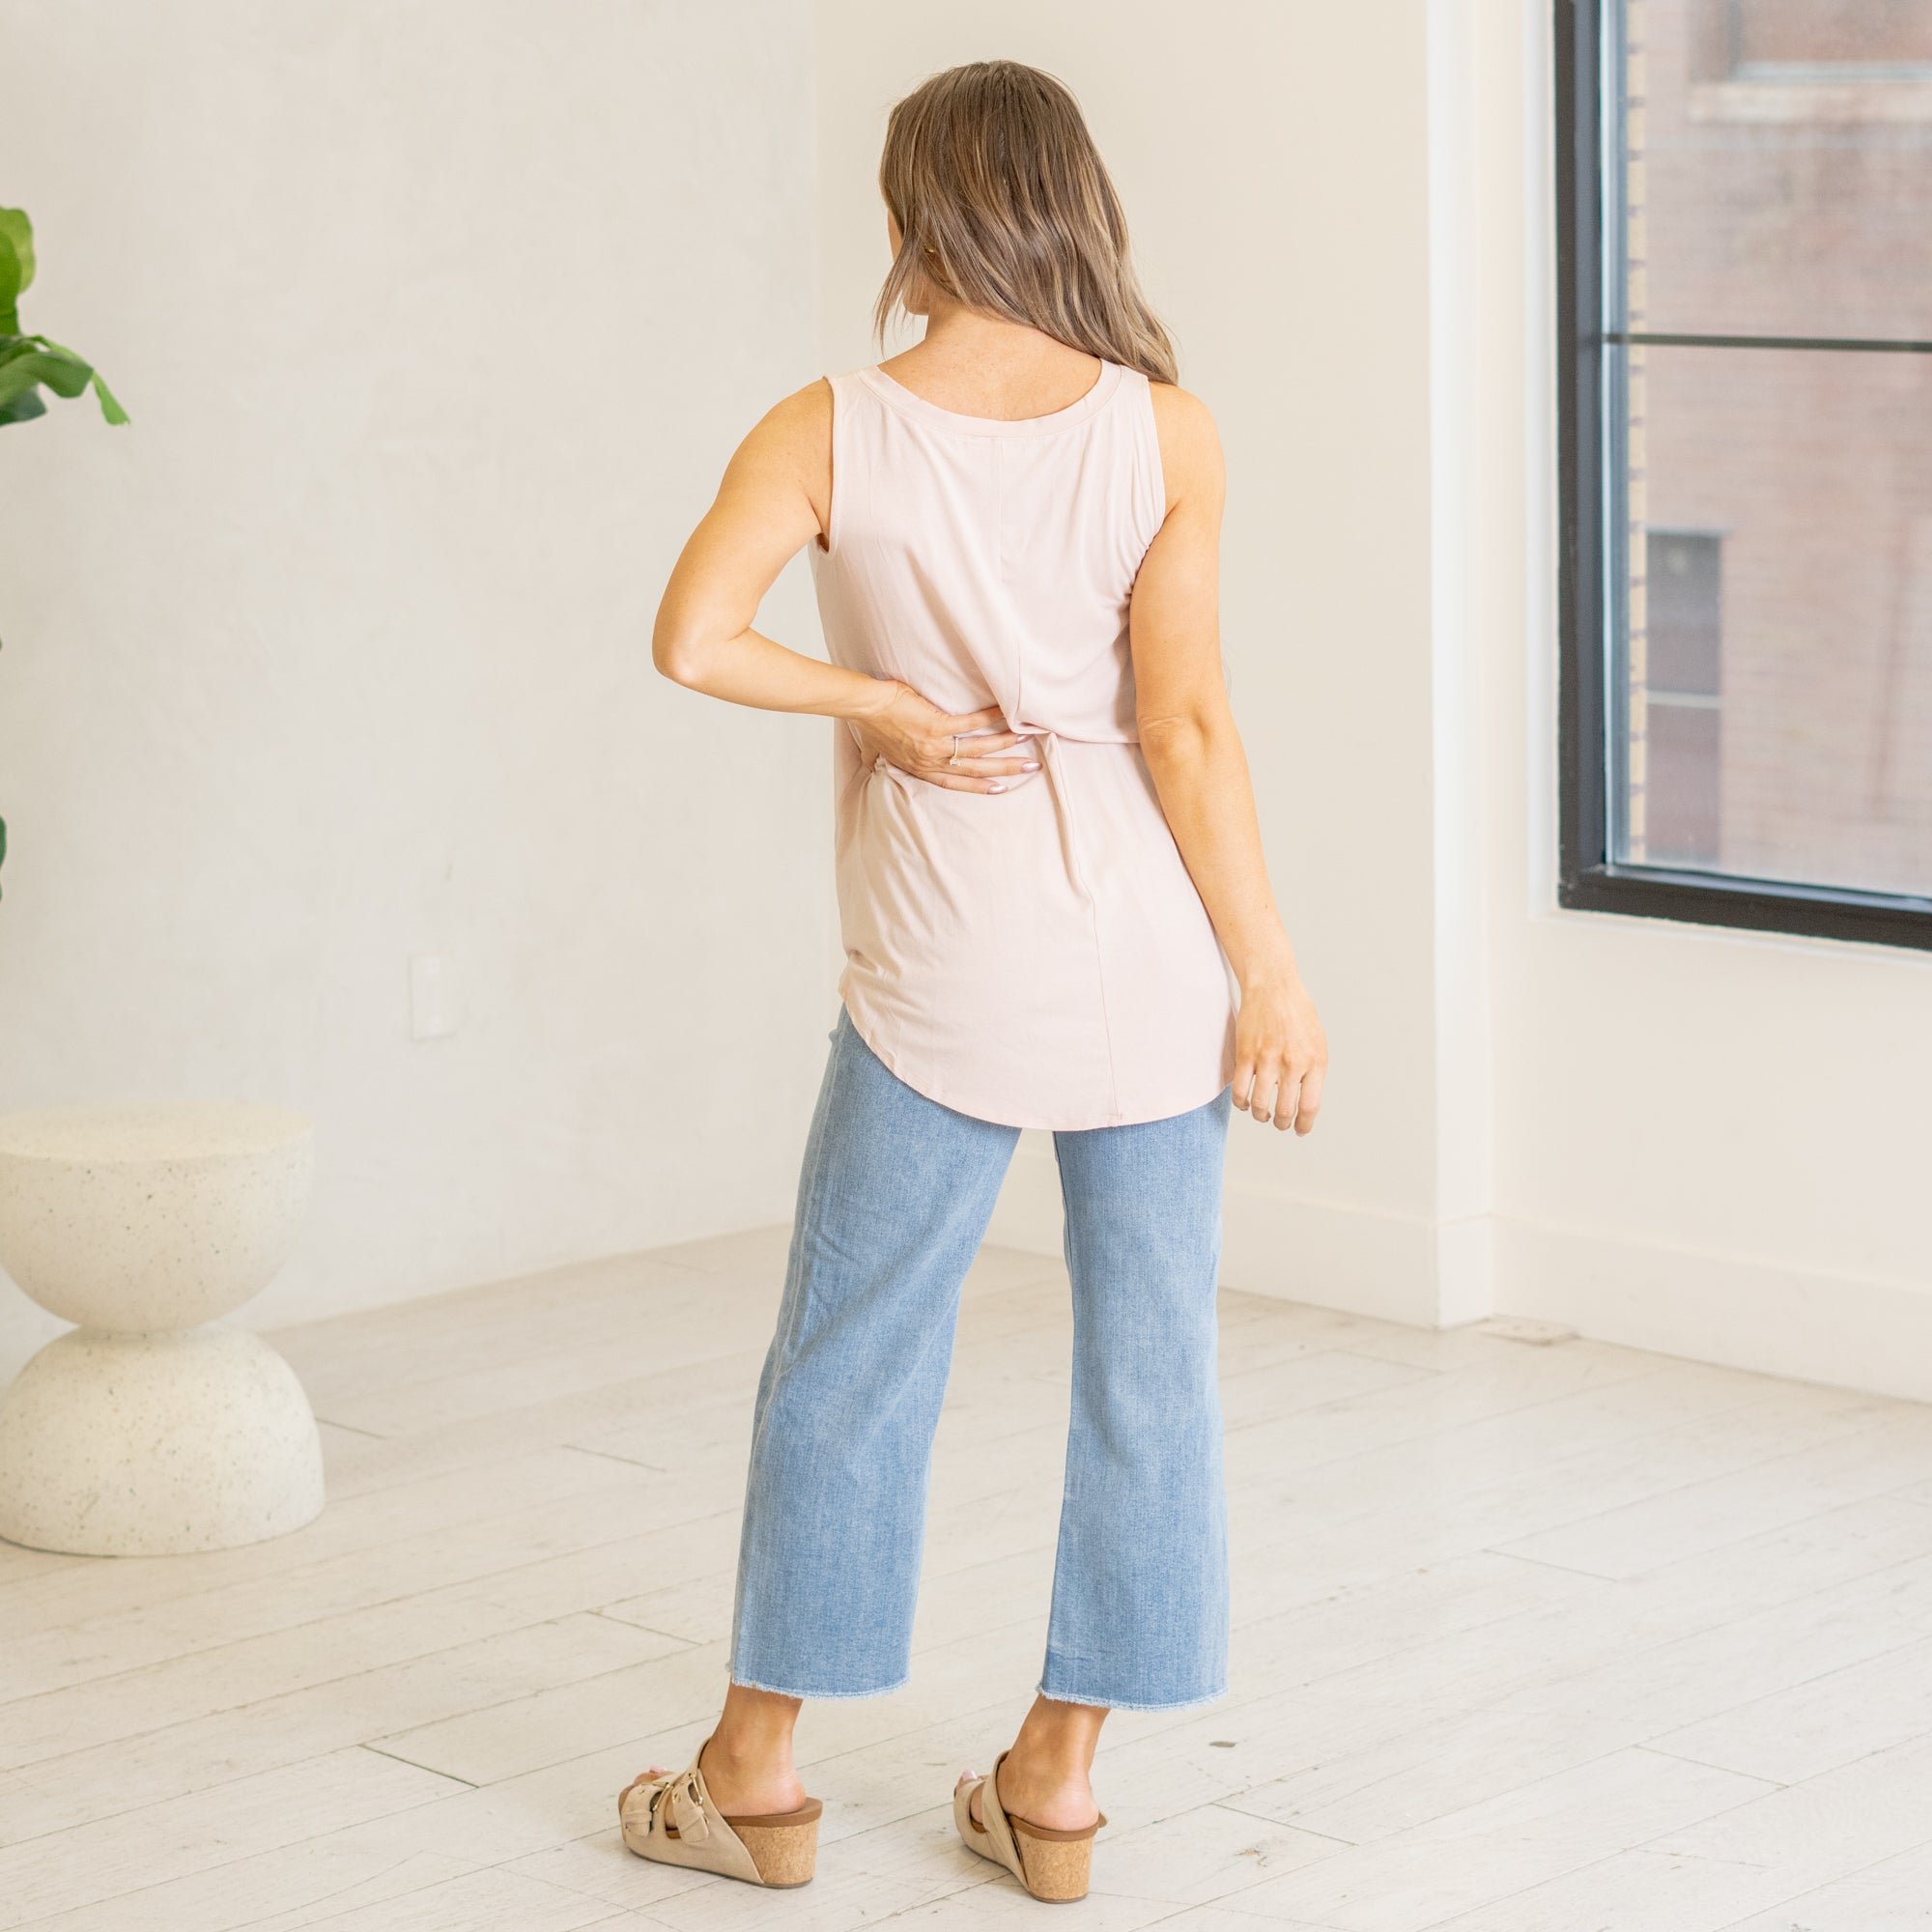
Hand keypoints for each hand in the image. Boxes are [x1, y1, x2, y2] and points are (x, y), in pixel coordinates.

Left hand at [851, 682, 1038, 793]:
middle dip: (1004, 770)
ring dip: (1004, 745)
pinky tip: (1007, 715)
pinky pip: (971, 723)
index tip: (1000, 788)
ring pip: (978, 749)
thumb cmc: (870, 724)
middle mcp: (931, 761)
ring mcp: (935, 745)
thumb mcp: (876, 750)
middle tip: (1029, 768)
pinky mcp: (937, 725)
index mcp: (920, 768)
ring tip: (1025, 740)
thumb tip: (870, 760)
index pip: (954, 782)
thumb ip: (879, 758)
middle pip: (974, 770)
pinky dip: (991, 718)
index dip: (978, 787)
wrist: (865, 707)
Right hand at [1232, 973, 1326, 1133]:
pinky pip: (1240, 1090)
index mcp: (1315, 1061)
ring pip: (1260, 1105)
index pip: (1310, 1106)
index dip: (1304, 1124)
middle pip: (1285, 1110)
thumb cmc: (1297, 1013)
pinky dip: (1241, 1103)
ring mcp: (1267, 1059)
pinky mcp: (1246, 1054)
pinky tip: (1244, 1103)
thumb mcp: (1318, 1042)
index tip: (1300, 1130)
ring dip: (1261, 1116)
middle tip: (1280, 1123)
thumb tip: (1306, 1100)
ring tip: (1262, 1115)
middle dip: (1282, 1123)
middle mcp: (1292, 1063)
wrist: (1273, 987)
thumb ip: (1313, 1070)